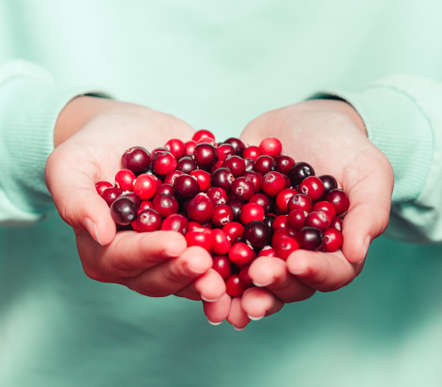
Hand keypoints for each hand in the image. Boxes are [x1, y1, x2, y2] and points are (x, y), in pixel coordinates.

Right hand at [45, 97, 224, 302]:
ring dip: (212, 274)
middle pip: (161, 275)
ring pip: (191, 271)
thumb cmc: (92, 148)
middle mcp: (141, 258)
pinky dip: (234, 252)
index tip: (174, 243)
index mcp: (105, 250)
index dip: (149, 254)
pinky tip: (252, 249)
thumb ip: (76, 199)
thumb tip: (98, 233)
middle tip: (207, 261)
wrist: (129, 131)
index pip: (124, 259)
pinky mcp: (199, 233)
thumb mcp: (70, 166)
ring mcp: (173, 249)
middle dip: (184, 271)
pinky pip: (217, 248)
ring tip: (232, 266)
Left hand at [226, 99, 392, 328]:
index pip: (329, 272)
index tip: (296, 264)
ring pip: (249, 270)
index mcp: (330, 249)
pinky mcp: (235, 221)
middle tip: (257, 275)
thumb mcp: (368, 172)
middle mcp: (294, 252)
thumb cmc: (345, 147)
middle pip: (285, 281)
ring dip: (233, 286)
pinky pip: (220, 237)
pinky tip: (191, 253)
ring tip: (217, 290)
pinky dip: (207, 248)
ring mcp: (262, 240)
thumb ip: (367, 212)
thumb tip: (356, 254)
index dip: (314, 273)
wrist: (306, 120)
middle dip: (270, 284)